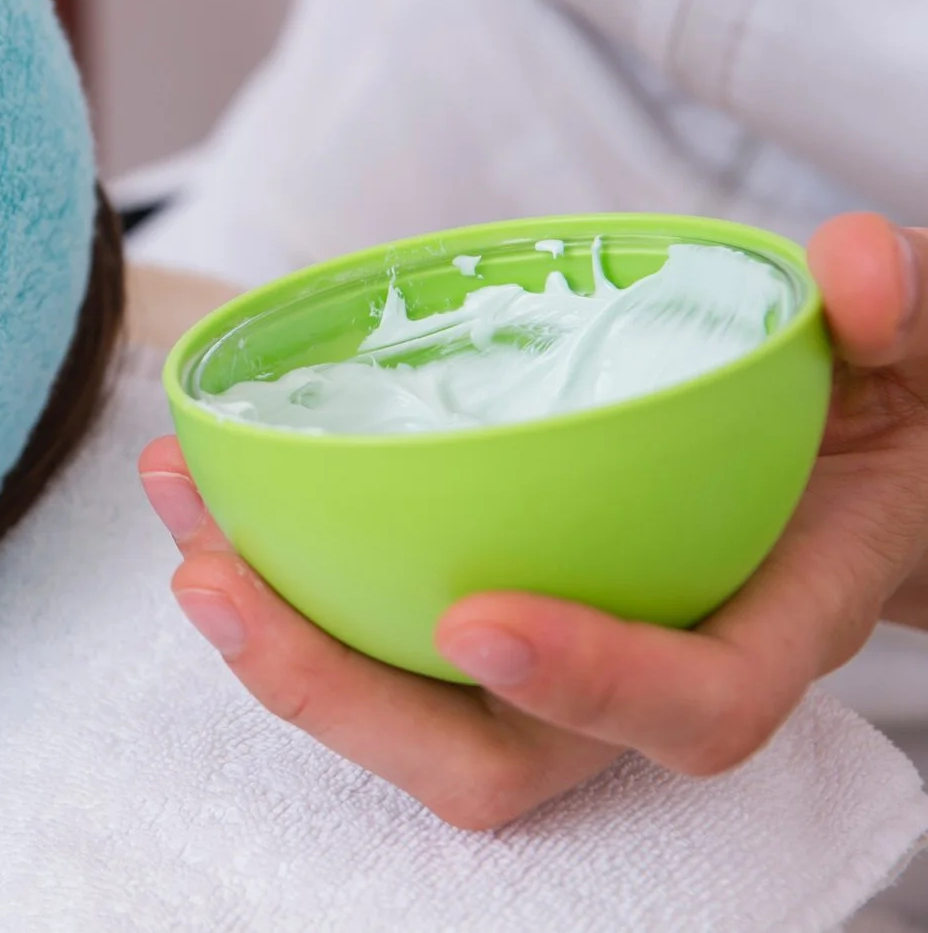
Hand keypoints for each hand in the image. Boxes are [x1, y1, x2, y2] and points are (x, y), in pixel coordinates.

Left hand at [138, 212, 927, 829]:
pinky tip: (200, 485)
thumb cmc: (877, 411)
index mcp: (770, 623)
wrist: (857, 455)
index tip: (473, 618)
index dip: (586, 683)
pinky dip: (279, 575)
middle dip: (342, 698)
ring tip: (182, 529)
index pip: (694, 705)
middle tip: (221, 585)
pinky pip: (371, 637)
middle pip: (494, 761)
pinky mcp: (478, 615)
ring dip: (276, 646)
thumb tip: (859, 275)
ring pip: (407, 718)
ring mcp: (554, 657)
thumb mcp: (911, 352)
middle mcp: (646, 669)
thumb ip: (896, 305)